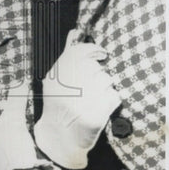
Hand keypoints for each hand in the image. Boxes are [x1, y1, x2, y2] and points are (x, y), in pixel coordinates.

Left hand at [0, 83, 59, 169]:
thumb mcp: (15, 117)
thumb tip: (21, 82)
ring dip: (5, 128)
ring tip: (19, 126)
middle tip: (16, 112)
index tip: (12, 98)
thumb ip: (16, 99)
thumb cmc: (13, 144)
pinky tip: (17, 142)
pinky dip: (6, 141)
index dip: (1, 100)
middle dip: (3, 114)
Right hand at [34, 29, 121, 168]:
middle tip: (89, 86)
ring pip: (107, 81)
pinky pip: (113, 97)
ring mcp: (81, 102)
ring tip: (92, 98)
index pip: (80, 51)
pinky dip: (109, 101)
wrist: (58, 138)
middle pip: (96, 68)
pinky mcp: (94, 117)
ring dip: (104, 88)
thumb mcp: (54, 79)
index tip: (101, 54)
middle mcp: (67, 87)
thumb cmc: (58, 104)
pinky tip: (98, 107)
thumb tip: (75, 31)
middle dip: (97, 75)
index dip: (94, 50)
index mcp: (56, 76)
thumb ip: (66, 56)